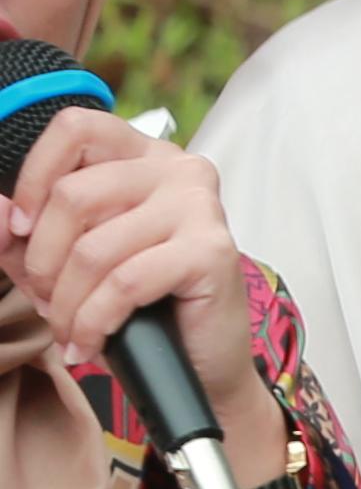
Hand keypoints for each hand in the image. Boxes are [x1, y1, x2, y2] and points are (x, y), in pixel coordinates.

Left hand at [4, 110, 281, 488]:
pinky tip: (89, 343)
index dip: (34, 175)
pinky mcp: (211, 251)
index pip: (76, 127)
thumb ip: (21, 233)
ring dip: (66, 303)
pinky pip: (125, 282)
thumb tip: (1, 216)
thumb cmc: (136, 304)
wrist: (200, 361)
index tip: (22, 228)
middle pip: (74, 193)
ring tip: (67, 330)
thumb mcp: (61, 260)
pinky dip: (93, 321)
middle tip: (46, 300)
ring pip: (94, 248)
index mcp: (142, 156)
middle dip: (43, 260)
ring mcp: (200, 207)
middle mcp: (178, 169)